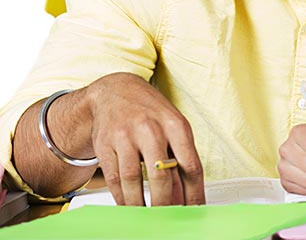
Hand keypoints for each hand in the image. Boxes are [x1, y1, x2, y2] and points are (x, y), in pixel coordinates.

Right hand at [87, 72, 204, 205]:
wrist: (115, 91)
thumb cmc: (151, 112)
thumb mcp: (173, 127)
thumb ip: (181, 159)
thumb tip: (187, 196)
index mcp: (176, 125)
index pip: (190, 165)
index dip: (194, 192)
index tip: (195, 210)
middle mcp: (151, 129)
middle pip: (161, 175)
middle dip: (165, 203)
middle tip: (168, 219)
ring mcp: (126, 136)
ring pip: (134, 180)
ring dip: (140, 205)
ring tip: (147, 218)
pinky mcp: (105, 144)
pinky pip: (114, 178)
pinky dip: (122, 197)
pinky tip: (129, 206)